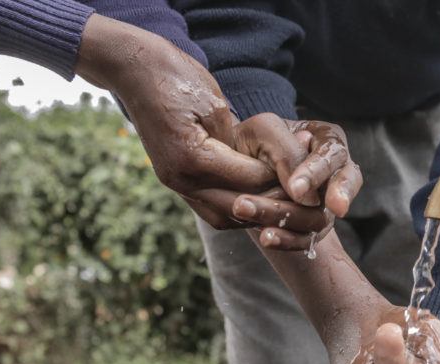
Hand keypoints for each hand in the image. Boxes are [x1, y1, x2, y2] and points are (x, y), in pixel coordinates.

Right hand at [74, 17, 358, 245]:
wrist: (133, 70)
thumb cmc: (177, 77)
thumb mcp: (216, 105)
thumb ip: (241, 141)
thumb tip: (272, 166)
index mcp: (192, 158)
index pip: (250, 180)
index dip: (280, 180)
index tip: (306, 177)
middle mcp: (180, 179)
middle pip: (238, 208)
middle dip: (271, 205)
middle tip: (300, 200)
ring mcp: (174, 183)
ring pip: (222, 217)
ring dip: (252, 214)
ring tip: (281, 203)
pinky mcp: (172, 180)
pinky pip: (208, 207)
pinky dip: (234, 207)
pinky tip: (256, 198)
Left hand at [230, 114, 361, 249]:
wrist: (233, 164)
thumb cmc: (249, 139)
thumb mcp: (262, 132)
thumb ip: (286, 152)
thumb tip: (305, 196)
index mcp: (326, 138)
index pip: (332, 154)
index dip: (316, 173)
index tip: (295, 189)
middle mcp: (333, 170)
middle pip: (347, 183)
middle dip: (334, 196)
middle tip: (320, 206)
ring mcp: (324, 201)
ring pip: (323, 216)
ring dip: (291, 220)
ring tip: (266, 227)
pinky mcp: (310, 225)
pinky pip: (307, 238)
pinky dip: (287, 240)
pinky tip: (268, 238)